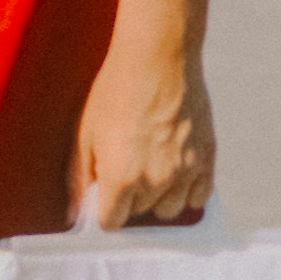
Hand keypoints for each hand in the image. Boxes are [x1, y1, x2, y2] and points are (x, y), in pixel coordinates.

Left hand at [70, 48, 214, 228]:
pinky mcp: (206, 157)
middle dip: (130, 197)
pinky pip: (199, 196)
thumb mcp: (85, 133)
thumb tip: (73, 211)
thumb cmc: (117, 90)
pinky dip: (188, 190)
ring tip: (150, 167)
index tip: (104, 196)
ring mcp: (185, 171)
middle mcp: (156, 180)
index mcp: (121, 177)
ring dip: (158, 197)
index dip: (105, 209)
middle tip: (125, 164)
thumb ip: (79, 178)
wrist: (158, 57)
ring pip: (169, 209)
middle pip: (139, 213)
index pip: (111, 222)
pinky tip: (175, 171)